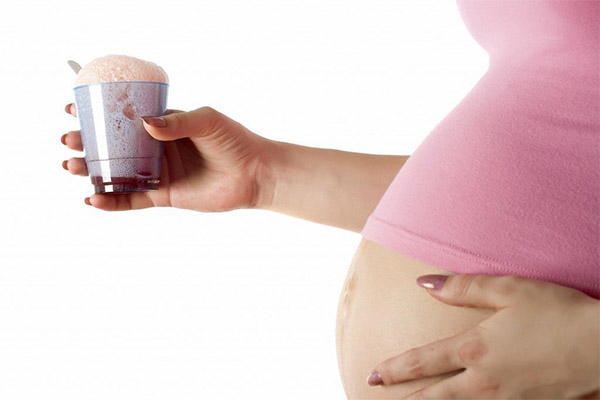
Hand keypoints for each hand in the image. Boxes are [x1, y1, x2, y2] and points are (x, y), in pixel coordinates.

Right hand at [61, 104, 273, 211]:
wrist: (255, 173)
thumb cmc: (234, 141)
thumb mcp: (207, 121)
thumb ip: (176, 122)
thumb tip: (145, 122)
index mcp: (163, 126)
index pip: (124, 118)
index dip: (98, 114)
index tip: (73, 109)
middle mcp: (156, 149)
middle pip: (113, 146)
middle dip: (87, 142)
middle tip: (68, 139)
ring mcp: (158, 173)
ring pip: (117, 173)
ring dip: (92, 171)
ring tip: (71, 165)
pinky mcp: (164, 196)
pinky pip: (132, 199)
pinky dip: (111, 201)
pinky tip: (92, 198)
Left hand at [368, 274, 599, 398]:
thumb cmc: (557, 312)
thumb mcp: (508, 289)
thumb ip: (462, 288)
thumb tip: (423, 283)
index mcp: (475, 349)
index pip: (424, 361)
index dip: (396, 369)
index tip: (374, 375)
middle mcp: (485, 380)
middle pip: (435, 395)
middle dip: (405, 396)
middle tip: (378, 394)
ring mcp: (506, 398)